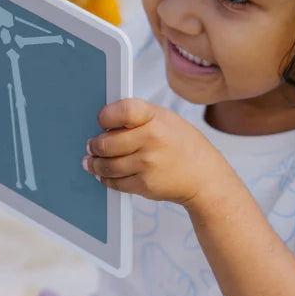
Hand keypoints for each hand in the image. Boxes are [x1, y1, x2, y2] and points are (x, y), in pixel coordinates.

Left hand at [83, 99, 229, 207]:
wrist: (203, 177)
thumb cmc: (182, 144)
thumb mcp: (166, 120)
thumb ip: (138, 119)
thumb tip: (105, 126)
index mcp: (156, 118)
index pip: (123, 110)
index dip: (106, 116)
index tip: (102, 120)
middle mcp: (152, 140)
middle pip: (107, 142)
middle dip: (95, 145)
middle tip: (91, 145)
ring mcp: (147, 164)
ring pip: (107, 165)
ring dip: (94, 164)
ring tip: (91, 161)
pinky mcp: (144, 185)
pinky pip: (115, 182)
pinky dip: (106, 178)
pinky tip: (104, 174)